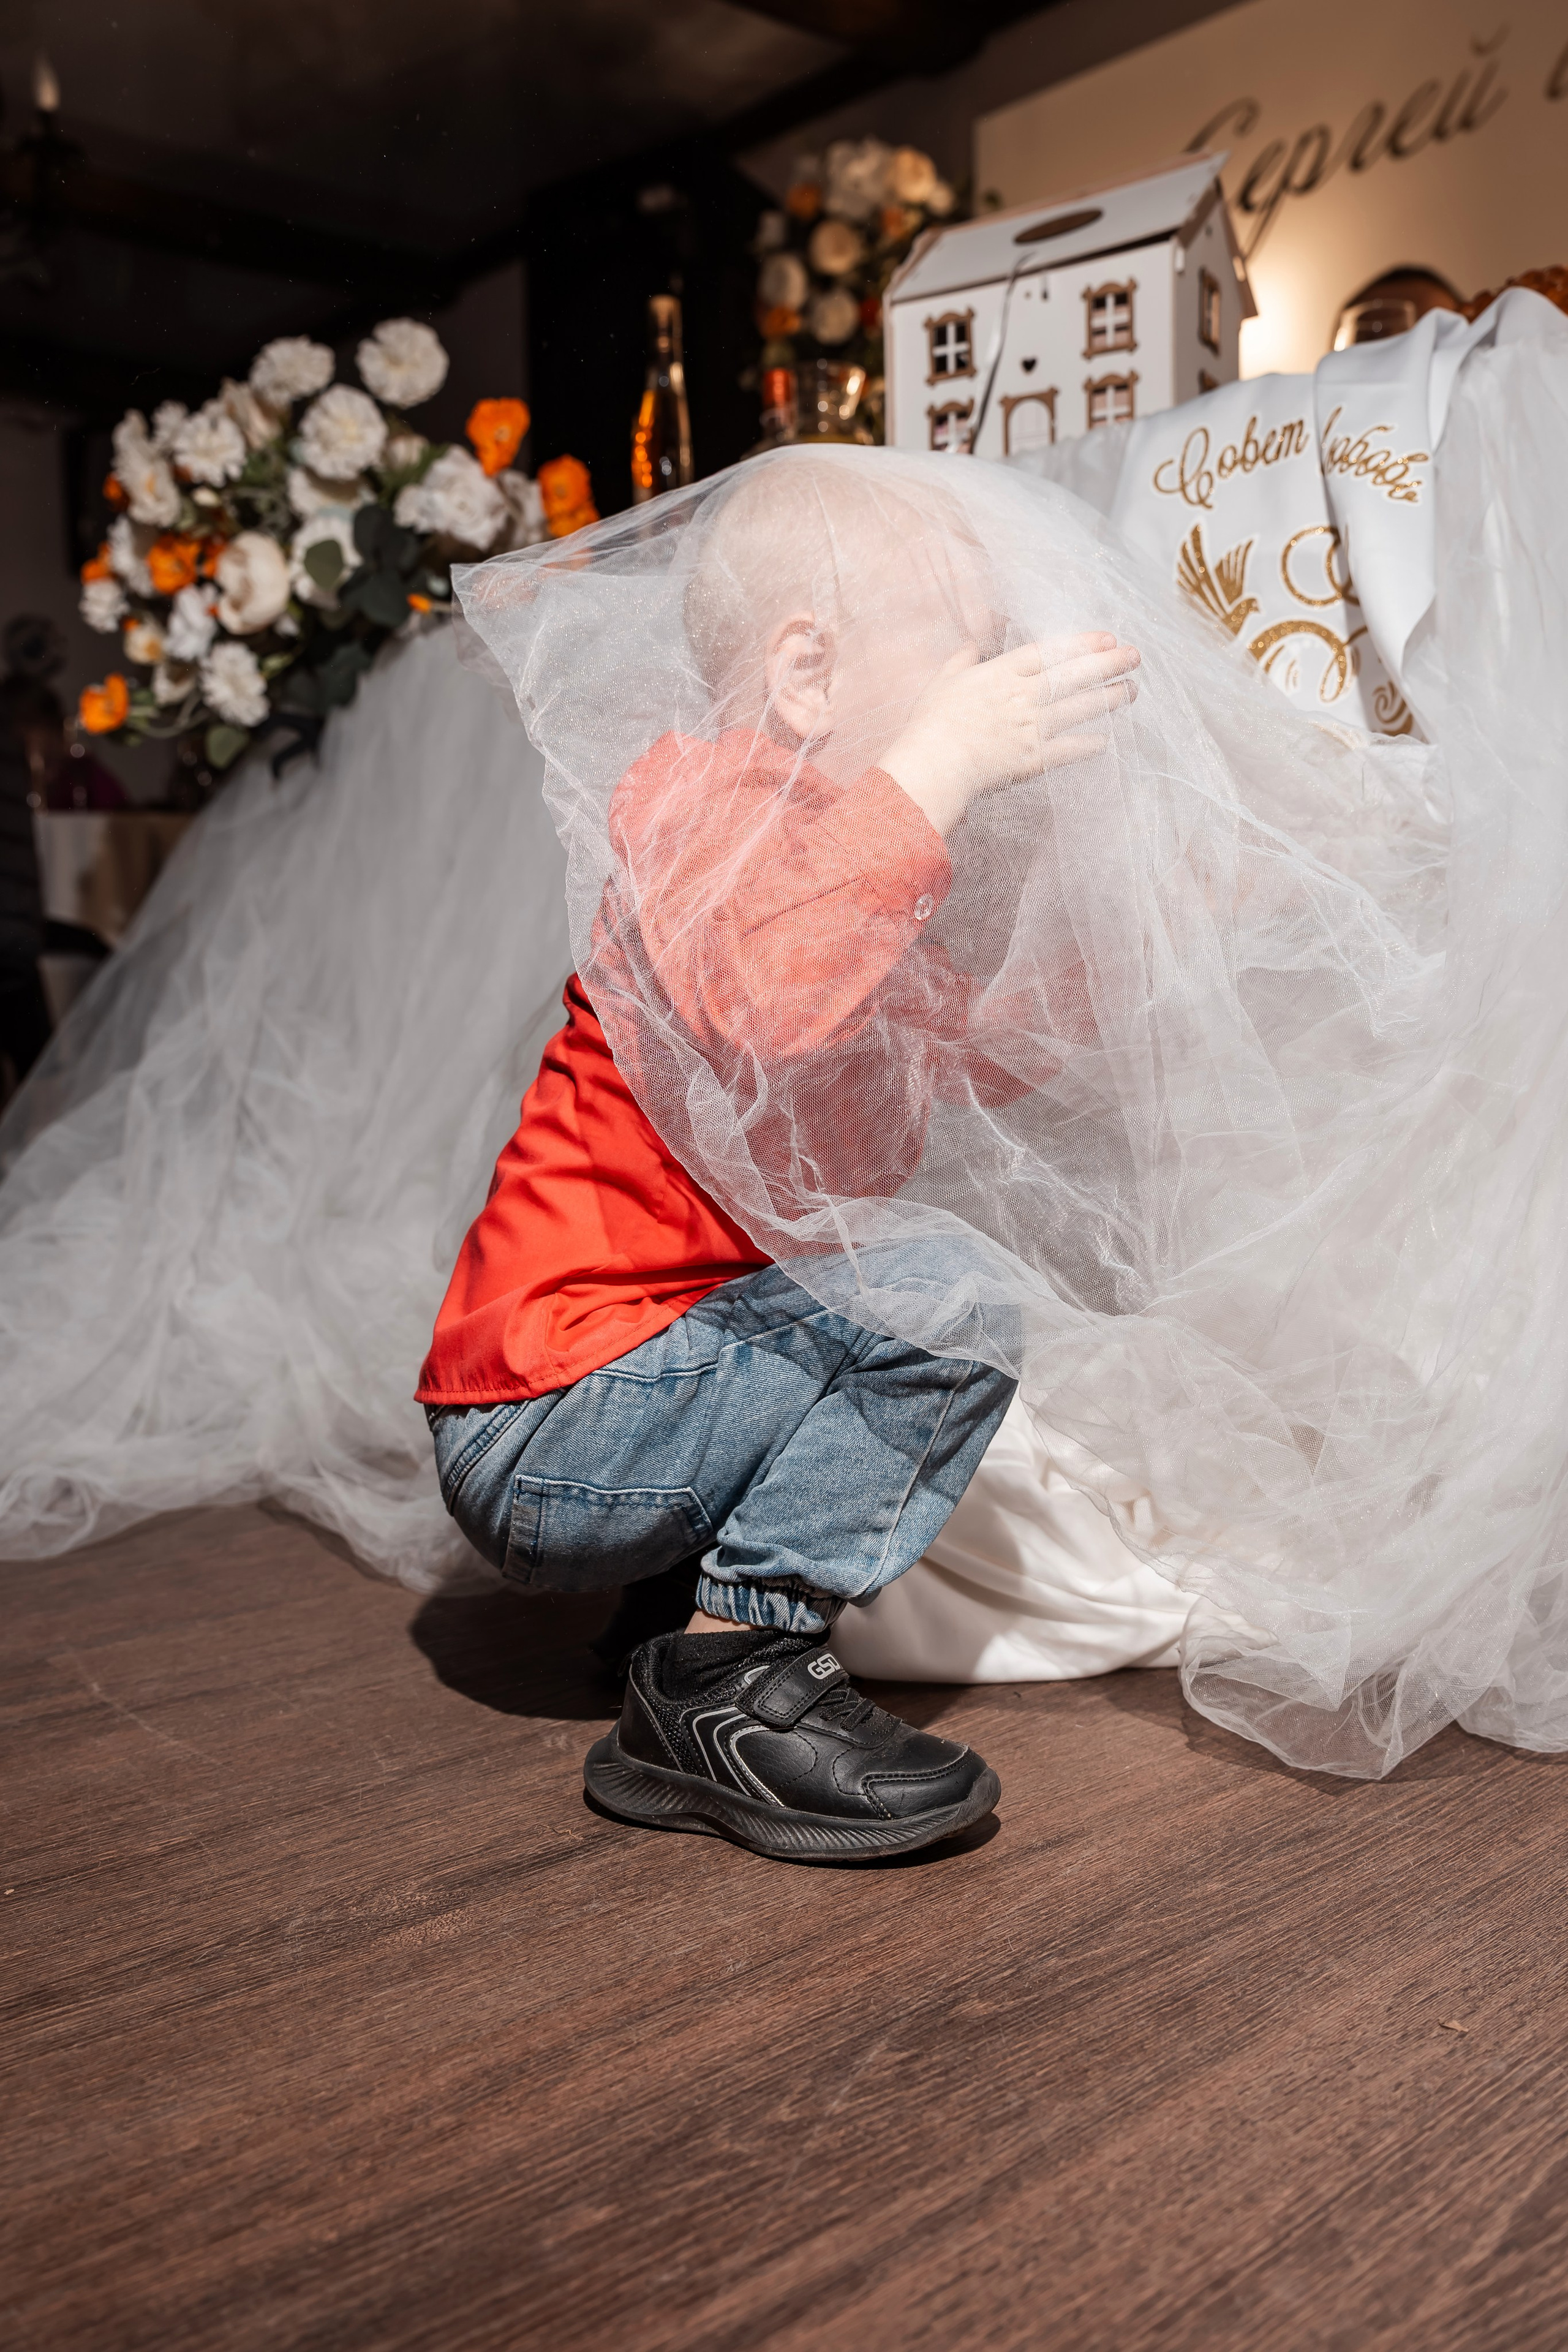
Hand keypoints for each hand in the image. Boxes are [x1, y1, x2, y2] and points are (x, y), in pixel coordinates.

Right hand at [881, 632, 1139, 835]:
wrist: (933, 764)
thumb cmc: (931, 722)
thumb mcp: (942, 681)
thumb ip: (961, 660)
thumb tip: (971, 644)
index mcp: (1002, 674)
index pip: (1051, 653)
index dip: (1083, 643)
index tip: (1107, 638)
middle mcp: (1023, 697)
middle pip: (1074, 676)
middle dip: (1107, 664)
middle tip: (1134, 655)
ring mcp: (1030, 728)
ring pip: (1079, 709)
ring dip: (1108, 699)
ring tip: (1131, 690)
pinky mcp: (1032, 760)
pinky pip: (1068, 750)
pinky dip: (1088, 745)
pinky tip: (1107, 739)